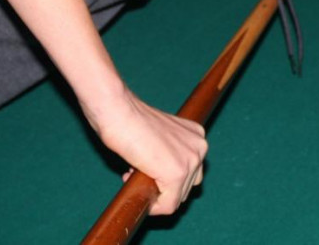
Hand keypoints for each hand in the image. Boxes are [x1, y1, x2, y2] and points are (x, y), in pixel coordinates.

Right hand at [84, 89, 207, 215]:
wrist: (119, 112)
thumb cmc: (131, 121)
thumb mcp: (159, 137)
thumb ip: (168, 154)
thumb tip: (164, 179)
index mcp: (196, 136)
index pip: (190, 173)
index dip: (165, 177)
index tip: (144, 168)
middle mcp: (200, 147)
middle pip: (186, 187)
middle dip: (161, 187)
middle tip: (135, 173)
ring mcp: (191, 160)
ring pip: (177, 198)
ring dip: (155, 194)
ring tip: (132, 173)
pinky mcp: (177, 174)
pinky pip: (168, 205)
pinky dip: (153, 206)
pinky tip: (134, 183)